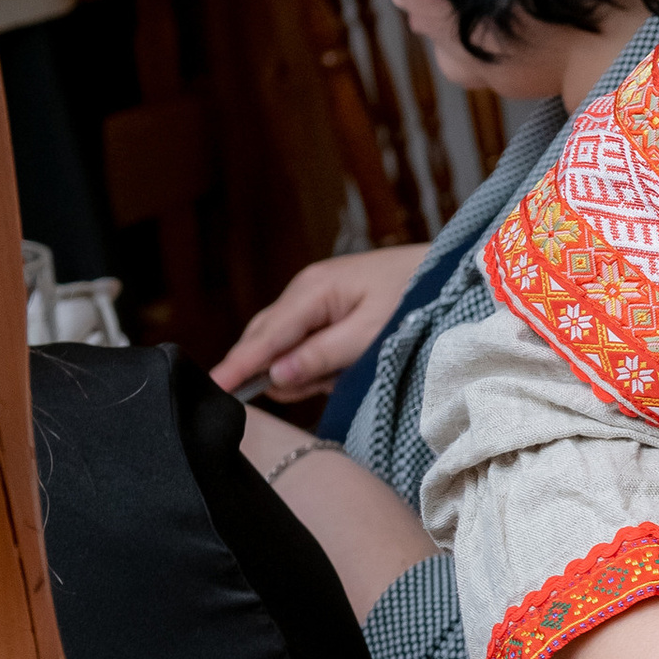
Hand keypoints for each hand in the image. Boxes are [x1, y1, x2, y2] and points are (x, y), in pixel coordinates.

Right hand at [212, 243, 425, 397]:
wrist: (446, 270)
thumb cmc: (414, 297)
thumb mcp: (371, 334)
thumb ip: (321, 355)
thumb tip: (276, 376)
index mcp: (312, 291)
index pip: (264, 337)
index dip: (238, 366)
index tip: (213, 389)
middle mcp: (304, 291)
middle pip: (264, 340)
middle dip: (280, 371)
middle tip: (324, 382)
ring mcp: (313, 298)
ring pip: (284, 346)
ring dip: (307, 368)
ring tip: (350, 365)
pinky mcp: (325, 308)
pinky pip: (305, 343)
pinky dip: (320, 361)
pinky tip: (349, 360)